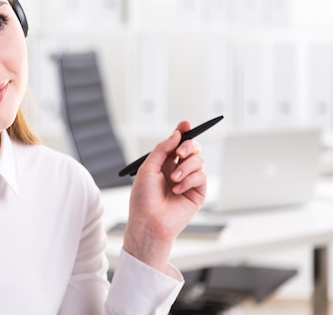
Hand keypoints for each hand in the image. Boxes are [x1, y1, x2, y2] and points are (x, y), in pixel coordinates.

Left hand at [123, 120, 206, 272]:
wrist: (149, 221)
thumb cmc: (143, 198)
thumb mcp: (147, 168)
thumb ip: (162, 149)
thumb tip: (176, 134)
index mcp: (164, 162)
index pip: (177, 143)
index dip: (183, 131)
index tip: (185, 123)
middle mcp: (178, 169)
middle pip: (193, 148)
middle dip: (189, 145)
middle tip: (180, 151)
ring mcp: (189, 180)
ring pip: (199, 160)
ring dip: (185, 167)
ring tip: (173, 180)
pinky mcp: (198, 192)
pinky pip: (201, 176)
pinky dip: (189, 180)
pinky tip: (177, 190)